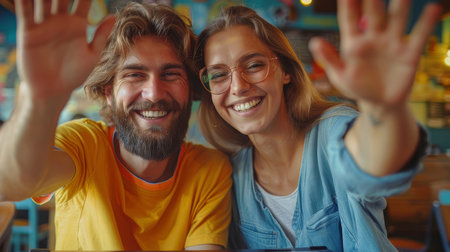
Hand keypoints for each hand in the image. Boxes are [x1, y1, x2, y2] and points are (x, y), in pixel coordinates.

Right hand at [15, 0, 114, 101]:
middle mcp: (59, 21)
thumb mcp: (92, 55)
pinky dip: (25, 0)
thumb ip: (101, 35)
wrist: (53, 90)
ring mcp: (43, 24)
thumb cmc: (74, 74)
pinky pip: (25, 12)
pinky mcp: (28, 32)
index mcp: (76, 24)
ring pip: (44, 0)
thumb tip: (114, 16)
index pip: (83, 1)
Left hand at [309, 0, 440, 108]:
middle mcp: (373, 37)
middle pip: (373, 13)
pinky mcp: (409, 54)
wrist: (379, 103)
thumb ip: (329, 58)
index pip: (349, 18)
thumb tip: (314, 42)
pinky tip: (432, 8)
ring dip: (399, 6)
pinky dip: (425, 23)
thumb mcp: (340, 75)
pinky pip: (418, 36)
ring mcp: (392, 43)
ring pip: (396, 19)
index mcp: (353, 42)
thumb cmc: (356, 87)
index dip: (348, 4)